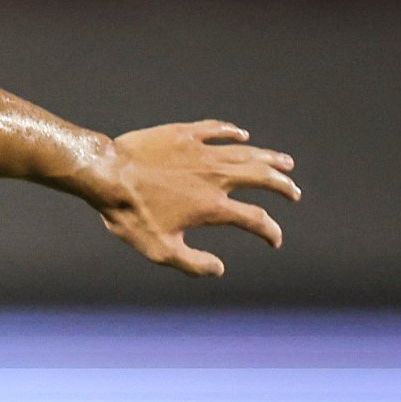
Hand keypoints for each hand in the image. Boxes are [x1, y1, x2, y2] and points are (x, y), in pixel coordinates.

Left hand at [92, 121, 298, 278]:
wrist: (107, 175)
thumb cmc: (129, 215)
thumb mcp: (159, 250)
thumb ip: (192, 264)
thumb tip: (219, 270)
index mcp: (213, 207)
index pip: (255, 220)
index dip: (270, 232)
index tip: (274, 239)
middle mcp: (217, 177)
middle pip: (263, 179)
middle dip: (283, 186)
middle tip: (293, 191)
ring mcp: (203, 152)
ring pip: (248, 153)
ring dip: (270, 159)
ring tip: (285, 163)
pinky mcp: (185, 134)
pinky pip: (217, 130)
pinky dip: (233, 133)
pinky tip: (242, 135)